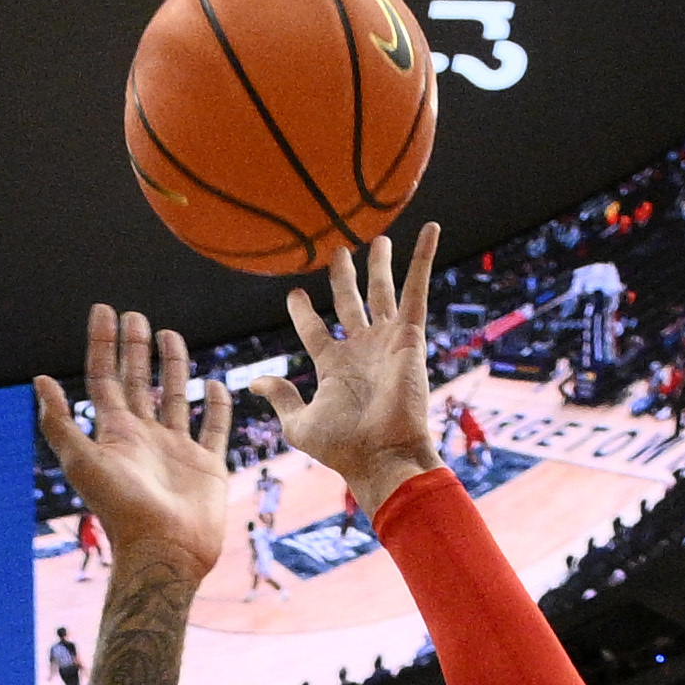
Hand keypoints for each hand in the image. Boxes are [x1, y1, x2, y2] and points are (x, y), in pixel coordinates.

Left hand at [40, 305, 241, 584]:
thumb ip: (60, 422)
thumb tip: (39, 378)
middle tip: (135, 315)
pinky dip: (215, 405)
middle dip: (135, 348)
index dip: (102, 344)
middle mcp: (143, 437)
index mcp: (114, 433)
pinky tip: (214, 384)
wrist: (163, 551)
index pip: (105, 378)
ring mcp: (175, 450)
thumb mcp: (82, 461)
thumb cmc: (121, 509)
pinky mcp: (206, 465)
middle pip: (138, 381)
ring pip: (173, 397)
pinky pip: (212, 428)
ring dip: (172, 366)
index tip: (104, 310)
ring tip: (170, 335)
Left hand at [249, 223, 443, 516]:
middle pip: (350, 303)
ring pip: (382, 292)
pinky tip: (430, 230)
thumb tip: (254, 383)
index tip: (295, 293)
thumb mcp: (299, 424)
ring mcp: (386, 341)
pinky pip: (417, 289)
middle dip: (344, 278)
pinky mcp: (410, 335)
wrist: (383, 454)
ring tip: (379, 239)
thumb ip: (281, 398)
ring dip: (380, 265)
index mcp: (334, 367)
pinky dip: (424, 258)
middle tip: (339, 252)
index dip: (304, 312)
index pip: (315, 331)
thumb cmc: (343, 447)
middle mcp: (361, 350)